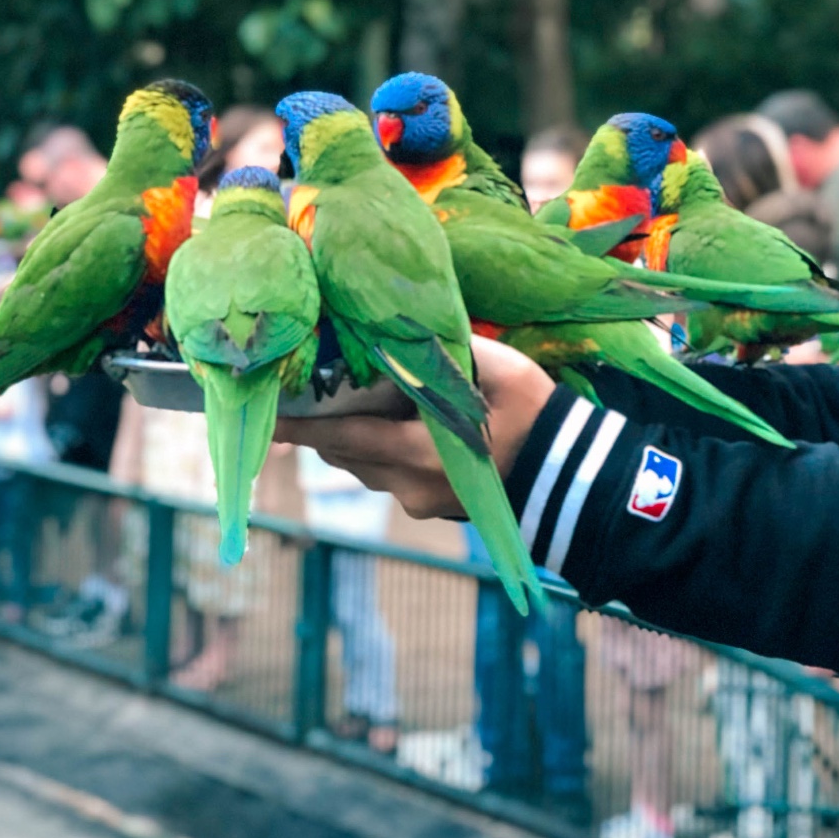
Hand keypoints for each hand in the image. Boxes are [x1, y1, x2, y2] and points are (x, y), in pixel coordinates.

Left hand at [274, 335, 556, 519]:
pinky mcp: (431, 508)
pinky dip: (380, 451)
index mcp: (421, 453)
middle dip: (325, 425)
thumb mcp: (502, 372)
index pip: (344, 438)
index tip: (266, 420)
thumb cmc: (539, 418)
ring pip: (364, 468)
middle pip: (346, 454)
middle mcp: (410, 485)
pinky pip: (388, 478)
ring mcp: (419, 501)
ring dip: (354, 438)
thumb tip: (412, 329)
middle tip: (310, 391)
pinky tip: (395, 424)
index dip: (302, 427)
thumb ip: (452, 352)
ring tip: (352, 402)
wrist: (572, 478)